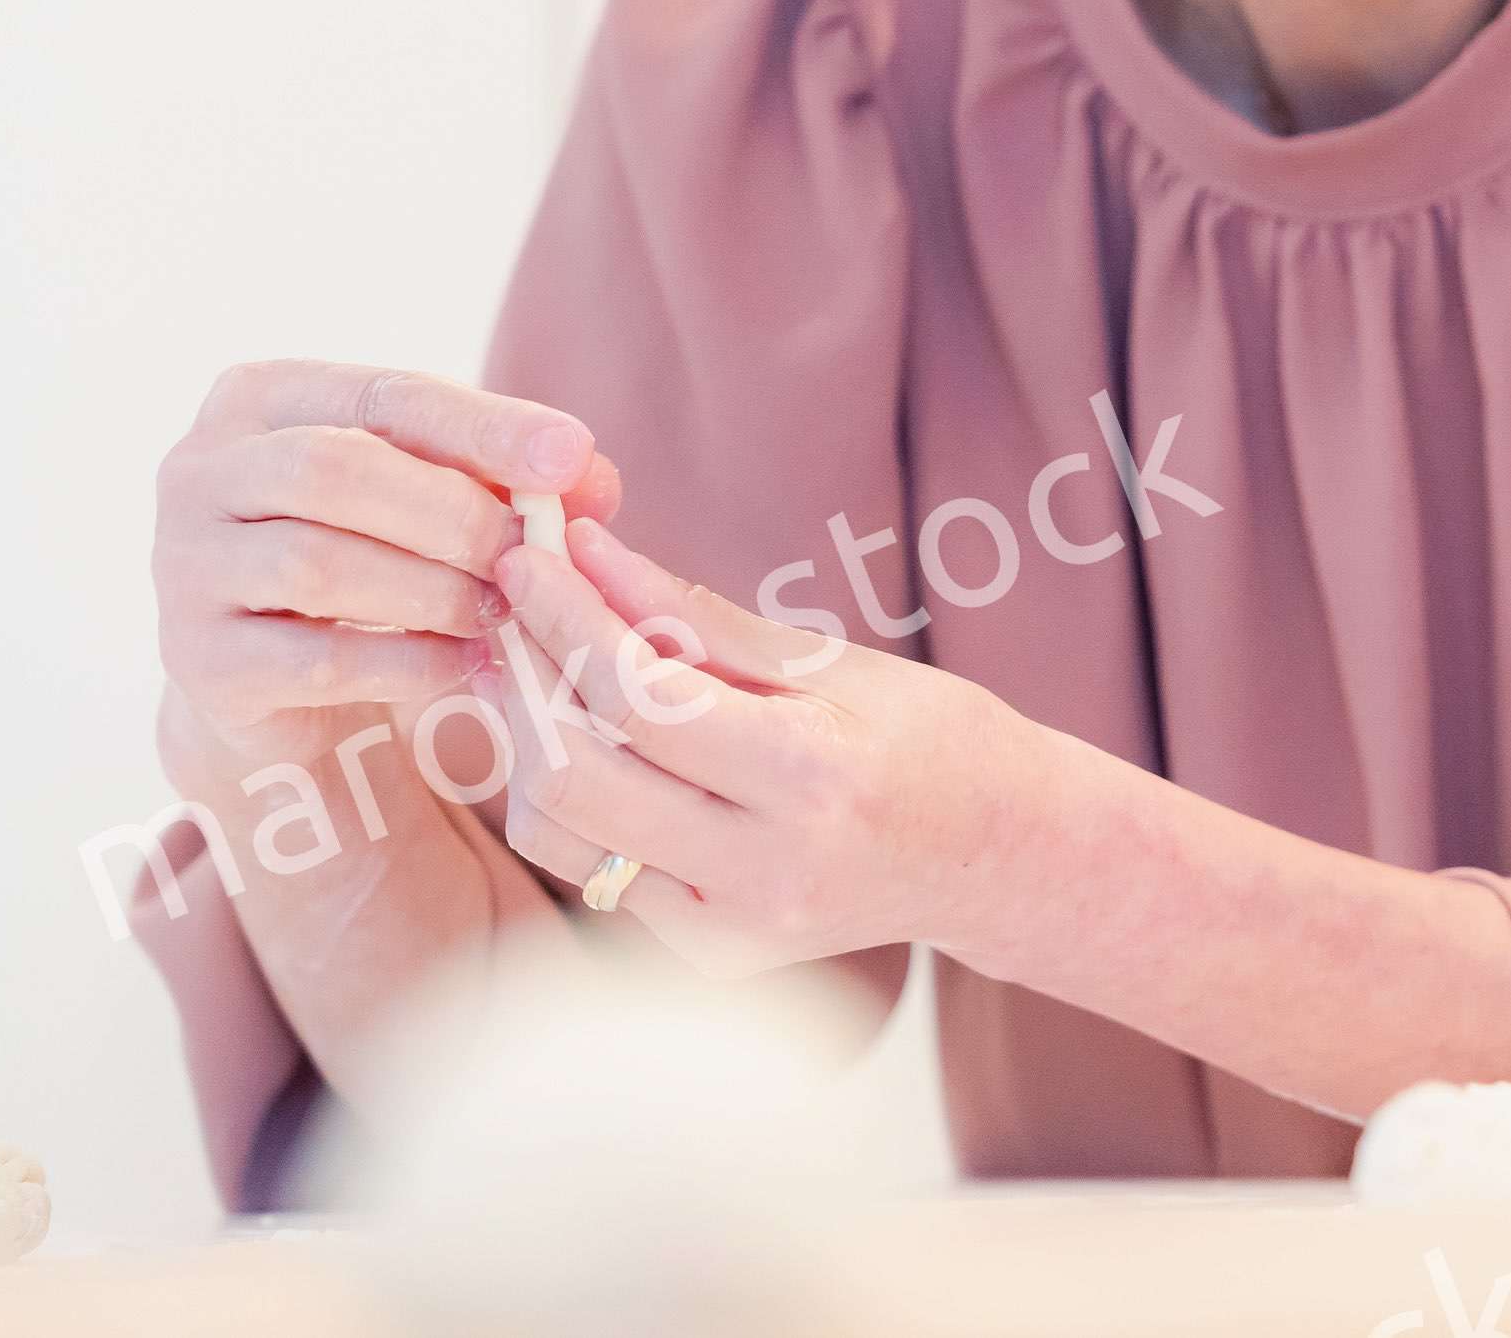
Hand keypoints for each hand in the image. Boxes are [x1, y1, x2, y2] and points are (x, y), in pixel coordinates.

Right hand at [154, 360, 619, 766]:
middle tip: (534, 553)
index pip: (383, 394)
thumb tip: (591, 477)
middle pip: (335, 470)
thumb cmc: (371, 549)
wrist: (275, 675)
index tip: (571, 455)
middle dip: (455, 513)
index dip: (483, 425)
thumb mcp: (437, 494)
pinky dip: (407, 658)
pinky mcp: (197, 660)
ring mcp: (183, 565)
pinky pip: (313, 658)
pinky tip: (466, 661)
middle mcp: (199, 470)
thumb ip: (512, 476)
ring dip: (433, 588)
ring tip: (503, 610)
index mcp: (261, 397)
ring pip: (317, 564)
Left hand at [467, 514, 1058, 975]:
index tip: (532, 556)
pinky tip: (588, 738)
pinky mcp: (704, 954)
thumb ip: (700, 618)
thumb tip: (590, 556)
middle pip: (574, 776)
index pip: (641, 699)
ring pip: (557, 833)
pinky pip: (592, 869)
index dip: (569, 620)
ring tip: (537, 665)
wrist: (998, 859)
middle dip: (523, 678)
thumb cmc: (935, 741)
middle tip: (512, 605)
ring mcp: (727, 928)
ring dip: (527, 741)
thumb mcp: (838, 663)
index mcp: (812, 780)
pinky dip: (571, 794)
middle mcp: (762, 869)